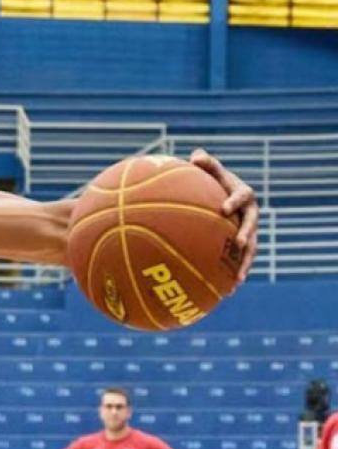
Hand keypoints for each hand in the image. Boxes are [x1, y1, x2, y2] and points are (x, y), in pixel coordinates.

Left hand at [190, 148, 258, 282]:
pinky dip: (234, 275)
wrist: (222, 197)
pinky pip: (239, 261)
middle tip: (239, 244)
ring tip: (238, 280)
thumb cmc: (213, 181)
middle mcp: (250, 215)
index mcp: (244, 195)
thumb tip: (196, 156)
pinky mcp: (242, 246)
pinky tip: (225, 292)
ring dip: (245, 264)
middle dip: (246, 235)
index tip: (224, 208)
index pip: (243, 196)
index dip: (235, 201)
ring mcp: (248, 231)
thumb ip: (206, 164)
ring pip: (250, 250)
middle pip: (252, 227)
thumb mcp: (210, 171)